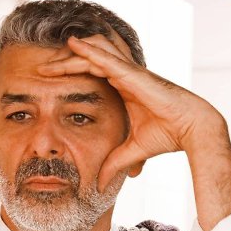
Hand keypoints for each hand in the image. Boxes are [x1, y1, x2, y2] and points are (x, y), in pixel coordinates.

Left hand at [37, 33, 227, 191]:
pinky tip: (71, 44)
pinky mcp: (132, 73)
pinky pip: (105, 57)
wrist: (190, 129)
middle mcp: (122, 76)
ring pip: (93, 53)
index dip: (69, 75)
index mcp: (121, 89)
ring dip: (70, 55)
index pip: (89, 75)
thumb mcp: (132, 151)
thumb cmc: (167, 135)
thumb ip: (115, 163)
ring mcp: (127, 72)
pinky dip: (88, 50)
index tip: (48, 83)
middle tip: (40, 70)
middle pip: (86, 61)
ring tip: (48, 61)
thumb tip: (101, 185)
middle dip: (63, 64)